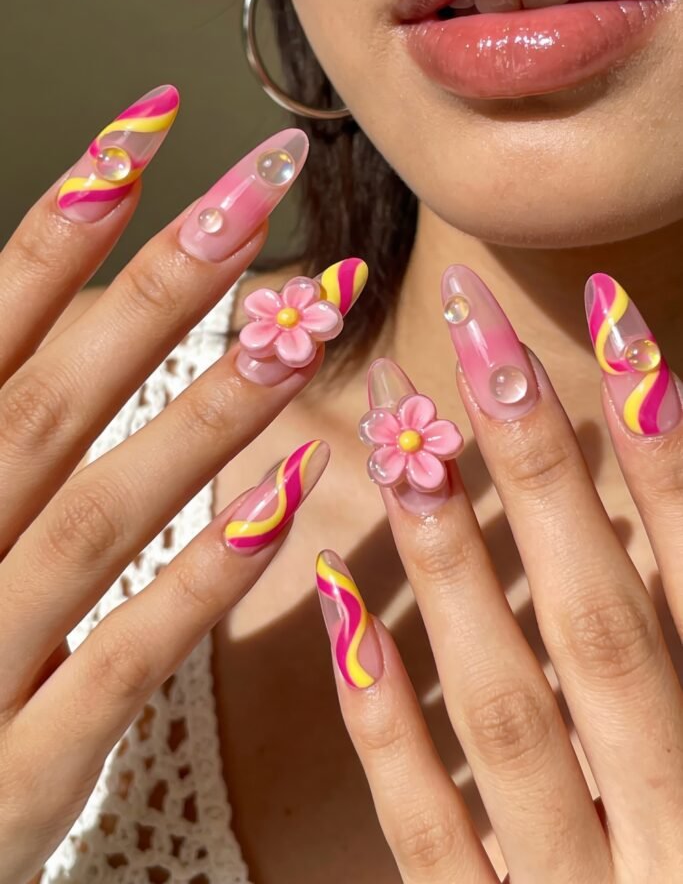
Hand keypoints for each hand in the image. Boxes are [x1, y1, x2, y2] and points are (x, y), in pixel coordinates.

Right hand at [0, 85, 365, 883]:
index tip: (151, 121)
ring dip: (208, 412)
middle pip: (58, 395)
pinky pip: (122, 658)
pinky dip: (202, 578)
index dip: (67, 219)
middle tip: (266, 180)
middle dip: (163, 283)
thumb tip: (65, 300)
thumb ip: (2, 411)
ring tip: (309, 323)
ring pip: (103, 512)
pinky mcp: (21, 765)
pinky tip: (291, 498)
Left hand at [317, 264, 682, 882]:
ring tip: (406, 434)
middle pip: (607, 623)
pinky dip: (388, 715)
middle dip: (545, 469)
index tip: (615, 324)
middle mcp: (677, 820)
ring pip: (516, 709)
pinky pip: (432, 827)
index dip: (668, 453)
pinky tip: (336, 603)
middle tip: (478, 334)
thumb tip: (661, 491)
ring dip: (458, 566)